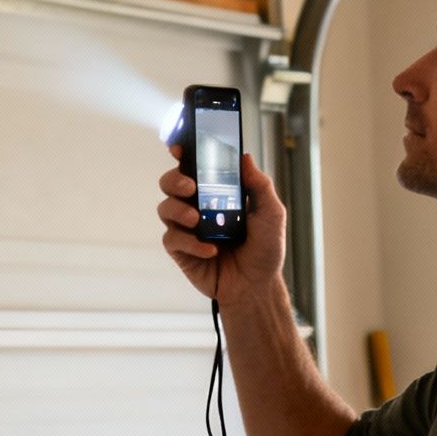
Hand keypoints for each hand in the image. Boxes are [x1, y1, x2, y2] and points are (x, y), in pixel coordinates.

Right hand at [157, 144, 286, 306]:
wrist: (256, 286)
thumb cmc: (264, 250)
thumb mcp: (271, 214)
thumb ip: (260, 185)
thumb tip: (245, 158)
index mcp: (216, 193)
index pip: (194, 168)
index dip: (182, 155)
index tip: (179, 148)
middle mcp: (197, 207)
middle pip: (170, 183)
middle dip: (174, 180)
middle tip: (190, 187)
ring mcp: (187, 229)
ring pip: (165, 208)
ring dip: (178, 210)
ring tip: (197, 220)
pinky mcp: (181, 250)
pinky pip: (172, 238)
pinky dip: (190, 243)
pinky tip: (210, 250)